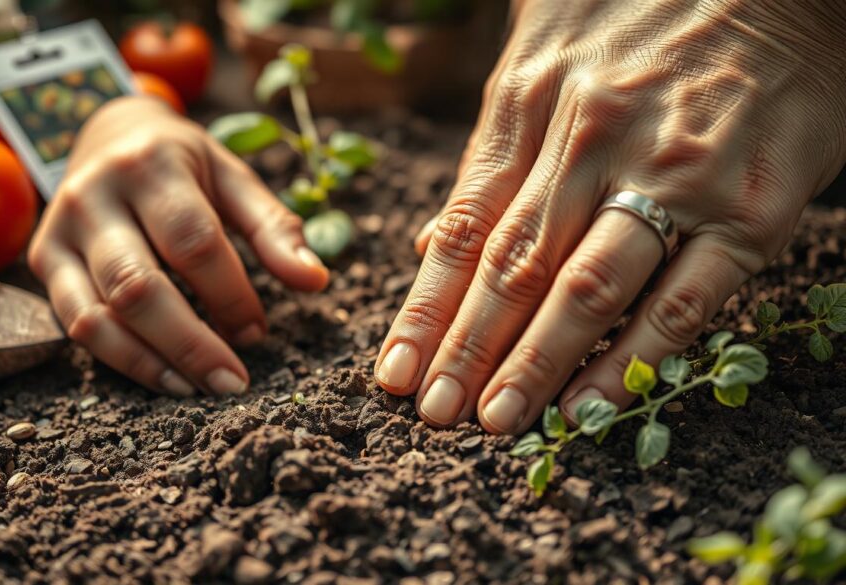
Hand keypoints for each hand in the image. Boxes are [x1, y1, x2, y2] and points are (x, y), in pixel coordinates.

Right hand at [29, 96, 328, 395]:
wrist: (107, 134)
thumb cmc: (184, 164)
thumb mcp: (233, 177)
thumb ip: (273, 228)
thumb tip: (315, 281)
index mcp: (151, 164)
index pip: (193, 242)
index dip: (230, 295)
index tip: (259, 332)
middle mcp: (94, 195)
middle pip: (139, 285)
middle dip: (192, 343)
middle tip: (235, 381)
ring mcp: (60, 230)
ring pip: (99, 314)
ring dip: (155, 362)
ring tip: (202, 389)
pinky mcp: (45, 261)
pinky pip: (77, 324)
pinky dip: (123, 361)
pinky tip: (167, 380)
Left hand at [377, 0, 845, 432]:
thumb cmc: (641, 13)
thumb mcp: (542, 55)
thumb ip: (493, 152)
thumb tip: (439, 238)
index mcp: (529, 105)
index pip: (465, 229)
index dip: (426, 309)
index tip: (396, 374)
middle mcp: (589, 142)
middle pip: (513, 267)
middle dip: (466, 350)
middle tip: (435, 415)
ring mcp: (670, 175)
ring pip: (584, 288)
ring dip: (533, 364)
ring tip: (493, 423)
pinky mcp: (748, 209)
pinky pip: (681, 299)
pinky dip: (632, 359)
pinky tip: (590, 406)